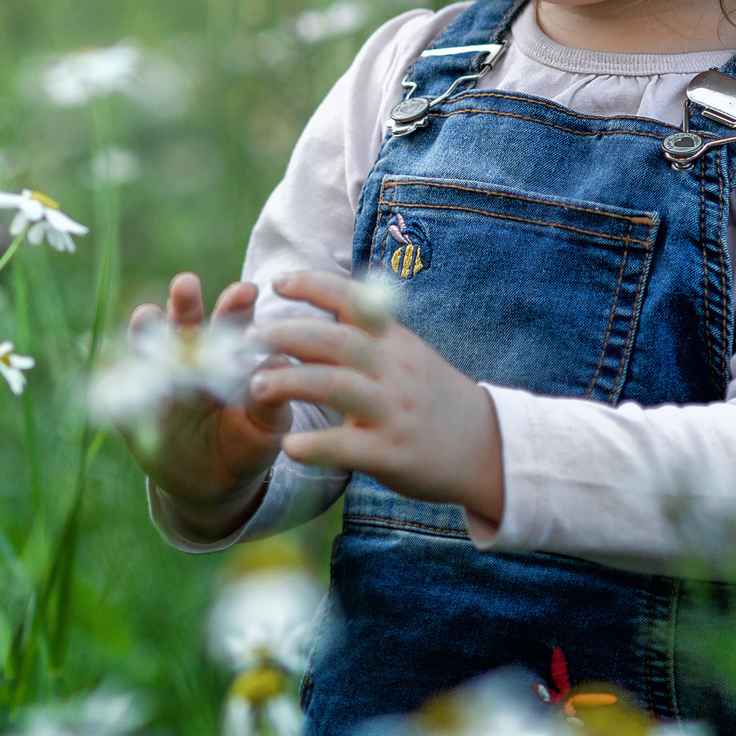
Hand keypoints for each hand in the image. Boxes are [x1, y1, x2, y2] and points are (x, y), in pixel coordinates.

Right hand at [116, 272, 284, 540]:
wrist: (214, 485)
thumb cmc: (248, 444)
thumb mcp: (265, 428)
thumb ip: (271, 401)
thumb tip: (281, 363)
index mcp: (228, 353)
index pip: (232, 321)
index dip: (237, 305)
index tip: (246, 291)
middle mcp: (190, 356)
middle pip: (186, 321)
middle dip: (185, 302)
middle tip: (186, 284)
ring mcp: (158, 380)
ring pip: (148, 345)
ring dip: (146, 330)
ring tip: (146, 317)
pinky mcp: (133, 409)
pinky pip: (122, 391)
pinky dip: (118, 379)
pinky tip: (114, 368)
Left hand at [249, 269, 504, 526]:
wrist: (485, 447)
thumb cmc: (431, 397)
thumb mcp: (407, 354)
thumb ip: (367, 332)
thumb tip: (316, 300)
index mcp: (395, 340)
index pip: (354, 300)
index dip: (315, 285)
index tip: (278, 281)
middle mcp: (394, 369)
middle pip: (336, 339)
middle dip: (287, 333)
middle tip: (250, 338)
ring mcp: (393, 410)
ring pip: (335, 385)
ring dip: (290, 381)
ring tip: (256, 387)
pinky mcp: (390, 453)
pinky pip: (346, 446)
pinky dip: (314, 445)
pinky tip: (288, 446)